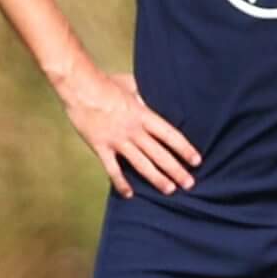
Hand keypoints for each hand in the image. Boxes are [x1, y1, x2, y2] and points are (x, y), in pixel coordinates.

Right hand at [62, 70, 200, 198]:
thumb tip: (153, 99)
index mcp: (144, 115)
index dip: (185, 149)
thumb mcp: (133, 86)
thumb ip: (145, 96)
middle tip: (189, 184)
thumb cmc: (106, 83)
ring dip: (156, 178)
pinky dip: (120, 182)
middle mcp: (134, 130)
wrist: (79, 86)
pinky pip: (112, 169)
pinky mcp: (100, 147)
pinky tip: (129, 194)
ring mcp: (117, 140)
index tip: (197, 161)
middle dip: (176, 170)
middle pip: (160, 154)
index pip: (170, 136)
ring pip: (141, 164)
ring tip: (170, 190)